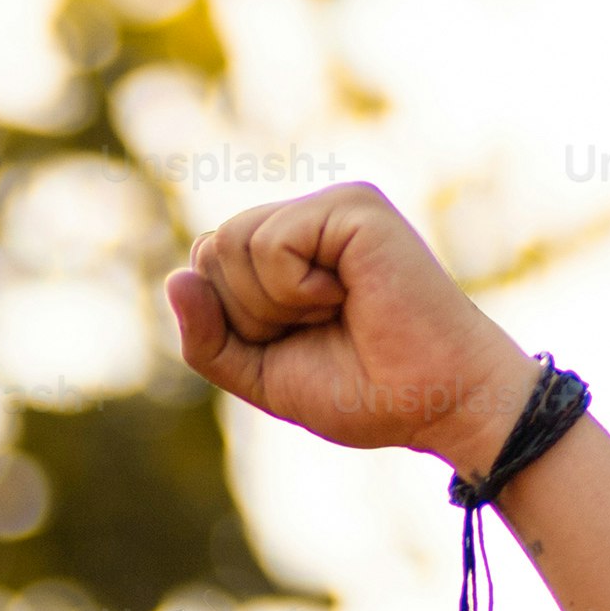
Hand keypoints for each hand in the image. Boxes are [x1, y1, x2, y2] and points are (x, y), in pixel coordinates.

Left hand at [166, 184, 535, 481]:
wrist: (435, 404)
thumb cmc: (363, 392)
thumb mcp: (261, 374)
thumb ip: (208, 337)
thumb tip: (174, 279)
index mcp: (288, 251)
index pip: (206, 266)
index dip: (233, 322)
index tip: (298, 341)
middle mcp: (309, 218)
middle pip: (212, 250)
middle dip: (249, 313)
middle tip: (320, 327)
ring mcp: (332, 207)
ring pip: (231, 242)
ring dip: (272, 304)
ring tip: (336, 311)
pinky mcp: (353, 206)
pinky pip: (270, 243)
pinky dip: (296, 289)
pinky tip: (347, 296)